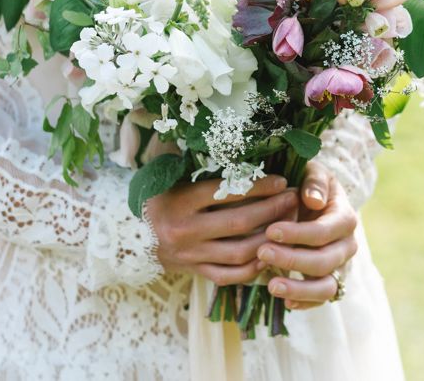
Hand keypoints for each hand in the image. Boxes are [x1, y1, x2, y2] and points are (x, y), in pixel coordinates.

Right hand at [146, 175, 298, 285]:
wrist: (131, 235)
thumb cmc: (161, 197)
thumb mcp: (174, 177)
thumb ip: (202, 168)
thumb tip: (240, 148)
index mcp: (181, 201)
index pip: (227, 192)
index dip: (258, 186)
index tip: (281, 181)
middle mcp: (185, 229)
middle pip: (239, 223)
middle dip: (271, 211)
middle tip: (293, 200)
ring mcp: (190, 254)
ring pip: (239, 252)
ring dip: (269, 239)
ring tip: (288, 226)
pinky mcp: (194, 271)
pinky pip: (228, 276)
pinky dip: (252, 268)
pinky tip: (269, 254)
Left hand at [256, 161, 357, 309]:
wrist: (313, 198)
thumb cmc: (309, 182)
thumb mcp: (313, 171)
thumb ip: (314, 181)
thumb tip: (314, 201)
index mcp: (345, 218)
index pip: (324, 232)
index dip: (298, 234)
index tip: (270, 230)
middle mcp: (347, 245)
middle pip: (324, 261)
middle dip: (292, 259)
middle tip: (262, 252)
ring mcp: (339, 266)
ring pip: (327, 287)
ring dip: (299, 289)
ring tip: (272, 286)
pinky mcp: (329, 280)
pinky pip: (321, 299)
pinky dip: (305, 302)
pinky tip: (284, 301)